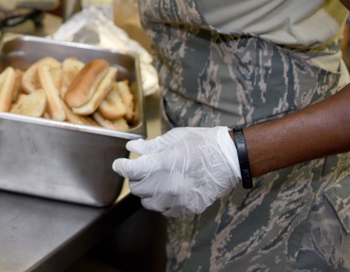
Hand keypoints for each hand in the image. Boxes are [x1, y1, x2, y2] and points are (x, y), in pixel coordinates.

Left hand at [112, 126, 239, 216]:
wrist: (231, 158)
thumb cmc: (203, 143)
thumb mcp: (175, 138)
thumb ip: (151, 146)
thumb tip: (133, 148)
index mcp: (165, 163)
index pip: (132, 171)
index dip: (121, 167)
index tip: (119, 164)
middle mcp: (170, 184)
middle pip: (138, 188)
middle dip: (136, 178)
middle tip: (142, 169)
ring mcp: (180, 198)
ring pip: (149, 203)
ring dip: (148, 192)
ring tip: (156, 181)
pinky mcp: (189, 207)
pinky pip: (165, 211)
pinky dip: (162, 202)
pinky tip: (169, 191)